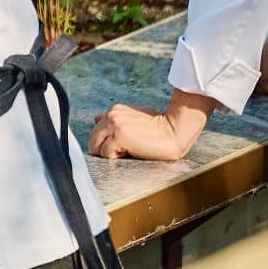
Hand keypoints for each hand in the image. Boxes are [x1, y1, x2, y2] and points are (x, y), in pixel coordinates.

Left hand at [89, 95, 209, 161]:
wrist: (175, 130)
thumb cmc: (157, 129)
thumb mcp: (133, 120)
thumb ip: (115, 121)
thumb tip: (96, 119)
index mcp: (114, 111)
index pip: (95, 133)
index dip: (106, 143)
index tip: (122, 146)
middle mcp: (111, 115)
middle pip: (92, 141)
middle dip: (104, 150)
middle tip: (126, 150)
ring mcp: (114, 125)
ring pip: (96, 148)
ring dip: (110, 154)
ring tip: (129, 149)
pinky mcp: (119, 136)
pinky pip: (106, 154)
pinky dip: (116, 158)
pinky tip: (132, 151)